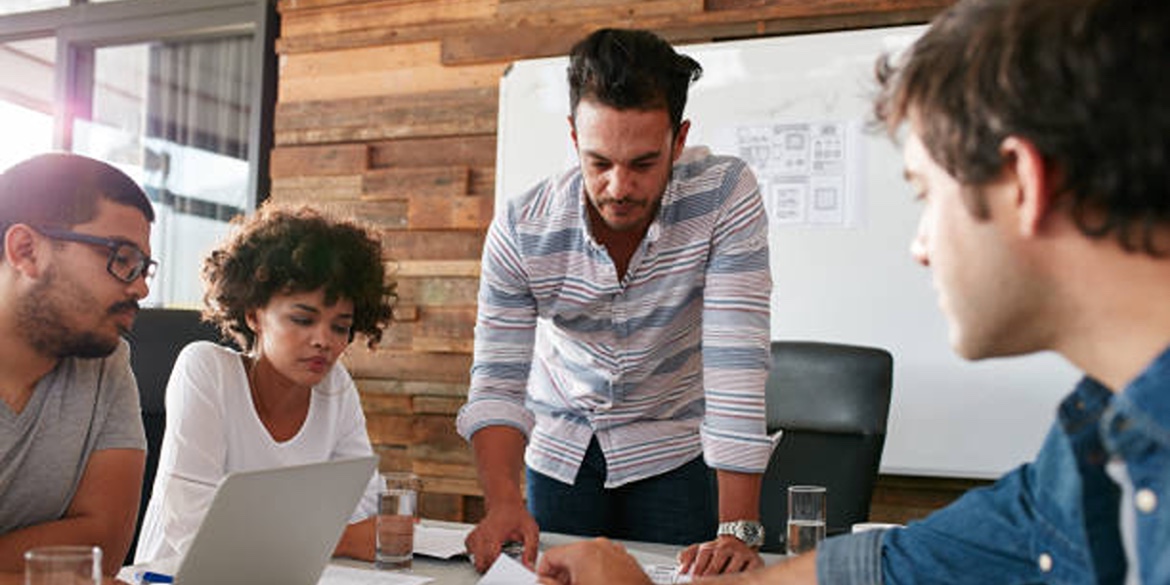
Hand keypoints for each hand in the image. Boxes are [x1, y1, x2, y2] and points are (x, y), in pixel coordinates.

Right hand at [464, 501, 538, 572]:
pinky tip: (488, 550)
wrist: (505, 503)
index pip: (492, 559)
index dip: (500, 567)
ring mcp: (475, 536)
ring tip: (497, 554)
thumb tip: (528, 566)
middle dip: (492, 567)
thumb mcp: (530, 531)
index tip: (507, 566)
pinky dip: (478, 555)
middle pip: (481, 563)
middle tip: (503, 562)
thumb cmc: (517, 515)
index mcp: (495, 534)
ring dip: (485, 562)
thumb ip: (531, 550)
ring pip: (474, 560)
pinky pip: (471, 553)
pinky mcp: (471, 538)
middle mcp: (482, 535)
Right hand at [537, 538, 651, 584]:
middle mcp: (599, 546)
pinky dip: (597, 573)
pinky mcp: (625, 559)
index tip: (544, 583)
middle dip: (562, 575)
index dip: (543, 573)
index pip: (549, 556)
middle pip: (568, 556)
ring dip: (580, 574)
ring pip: (586, 559)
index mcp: (582, 552)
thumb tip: (545, 583)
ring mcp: (614, 551)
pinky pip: (603, 562)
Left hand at [677, 535, 762, 576]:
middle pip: (717, 561)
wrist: (742, 539)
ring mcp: (742, 553)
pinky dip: (742, 577)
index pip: (704, 554)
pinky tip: (735, 581)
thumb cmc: (719, 551)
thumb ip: (689, 557)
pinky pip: (749, 571)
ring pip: (732, 568)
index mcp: (713, 545)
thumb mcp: (702, 550)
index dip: (699, 566)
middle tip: (706, 582)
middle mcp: (728, 547)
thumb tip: (681, 569)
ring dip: (726, 577)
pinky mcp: (756, 561)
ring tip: (721, 582)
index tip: (695, 577)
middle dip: (710, 574)